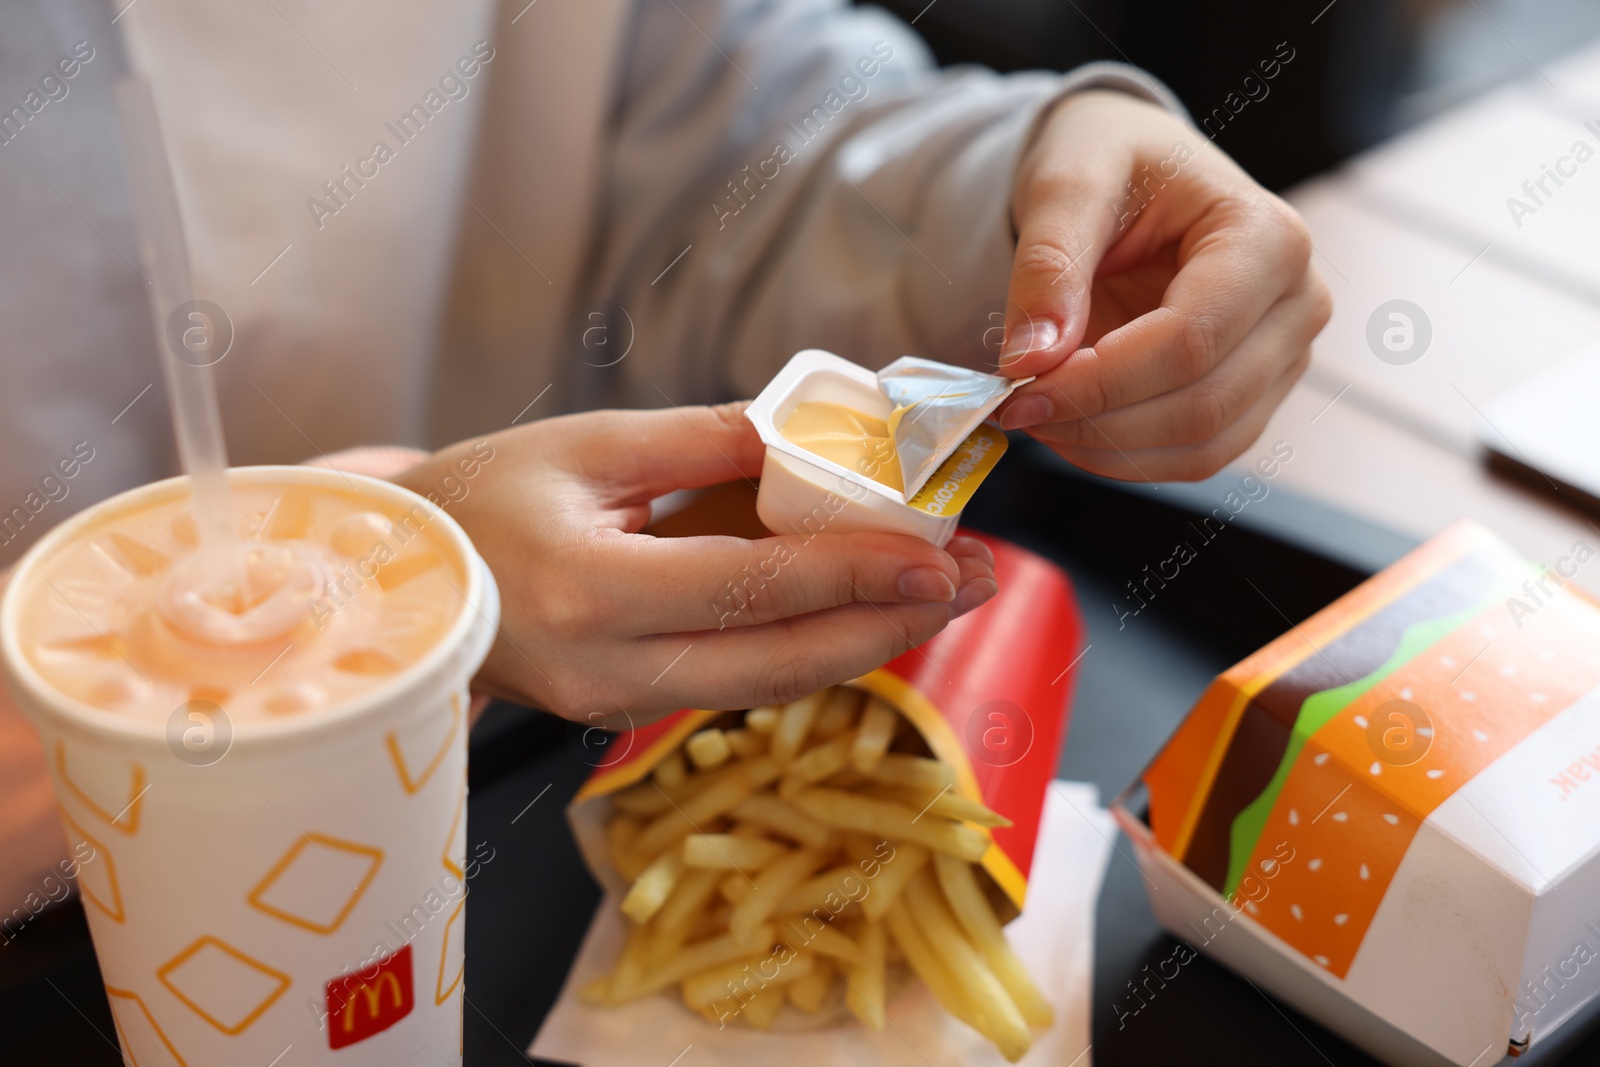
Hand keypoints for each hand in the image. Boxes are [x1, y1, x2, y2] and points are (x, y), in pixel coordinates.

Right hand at [395, 404, 996, 725]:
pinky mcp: (619, 711)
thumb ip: (704, 439)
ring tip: (938, 598)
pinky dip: (806, 654)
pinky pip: (733, 686)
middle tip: (974, 580)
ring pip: (766, 686)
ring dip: (860, 646)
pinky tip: (862, 617)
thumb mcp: (587, 445)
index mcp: (590, 590)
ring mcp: (611, 704)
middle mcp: (606, 667)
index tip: (937, 554)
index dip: (851, 574)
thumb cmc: (477, 495)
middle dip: (886, 625)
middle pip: (778, 662)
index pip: (751, 588)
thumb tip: (815, 428)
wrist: (390, 580)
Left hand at [994, 90, 1330, 480]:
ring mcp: (1284, 358)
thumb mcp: (1067, 182)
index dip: (1100, 380)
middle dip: (1096, 420)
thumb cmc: (1111, 159)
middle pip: (1201, 404)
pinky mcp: (1254, 397)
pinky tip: (1069, 427)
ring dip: (1106, 448)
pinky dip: (1124, 457)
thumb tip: (1030, 359)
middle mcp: (1298, 303)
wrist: (1132, 172)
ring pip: (1202, 445)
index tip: (1019, 387)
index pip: (1190, 339)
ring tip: (1036, 415)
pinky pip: (1196, 457)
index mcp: (1268, 237)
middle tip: (1014, 407)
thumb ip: (1048, 265)